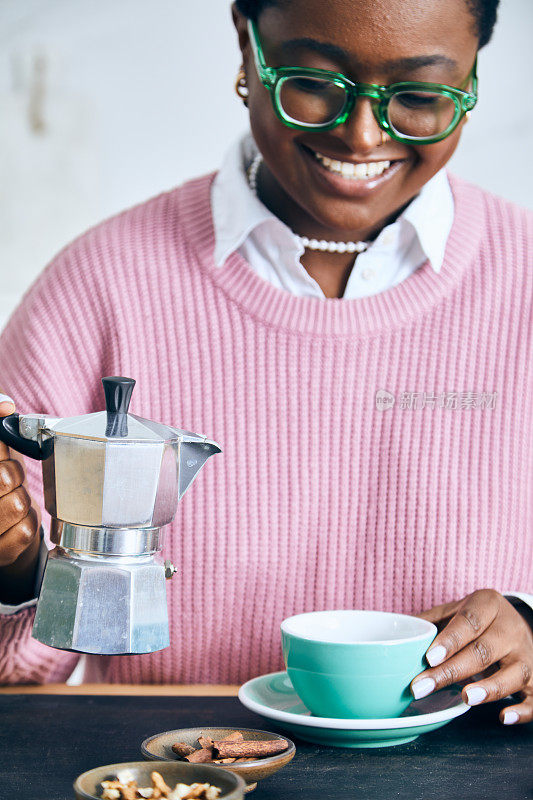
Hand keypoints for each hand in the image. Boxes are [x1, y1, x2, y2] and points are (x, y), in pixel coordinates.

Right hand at [0, 393, 40, 603]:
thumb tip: (5, 404)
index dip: (2, 456)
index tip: (4, 455)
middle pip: (4, 478)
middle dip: (14, 474)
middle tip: (8, 480)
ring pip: (18, 503)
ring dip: (23, 499)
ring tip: (11, 501)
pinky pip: (27, 528)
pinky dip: (28, 522)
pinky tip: (16, 522)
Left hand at [411, 589, 532, 724]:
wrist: (520, 624)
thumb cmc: (478, 620)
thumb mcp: (456, 610)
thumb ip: (429, 621)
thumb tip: (394, 635)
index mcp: (488, 605)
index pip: (469, 622)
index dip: (449, 640)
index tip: (429, 657)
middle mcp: (510, 629)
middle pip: (483, 651)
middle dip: (452, 671)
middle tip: (423, 687)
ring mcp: (526, 655)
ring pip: (513, 673)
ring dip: (490, 688)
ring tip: (466, 698)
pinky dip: (522, 710)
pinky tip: (503, 717)